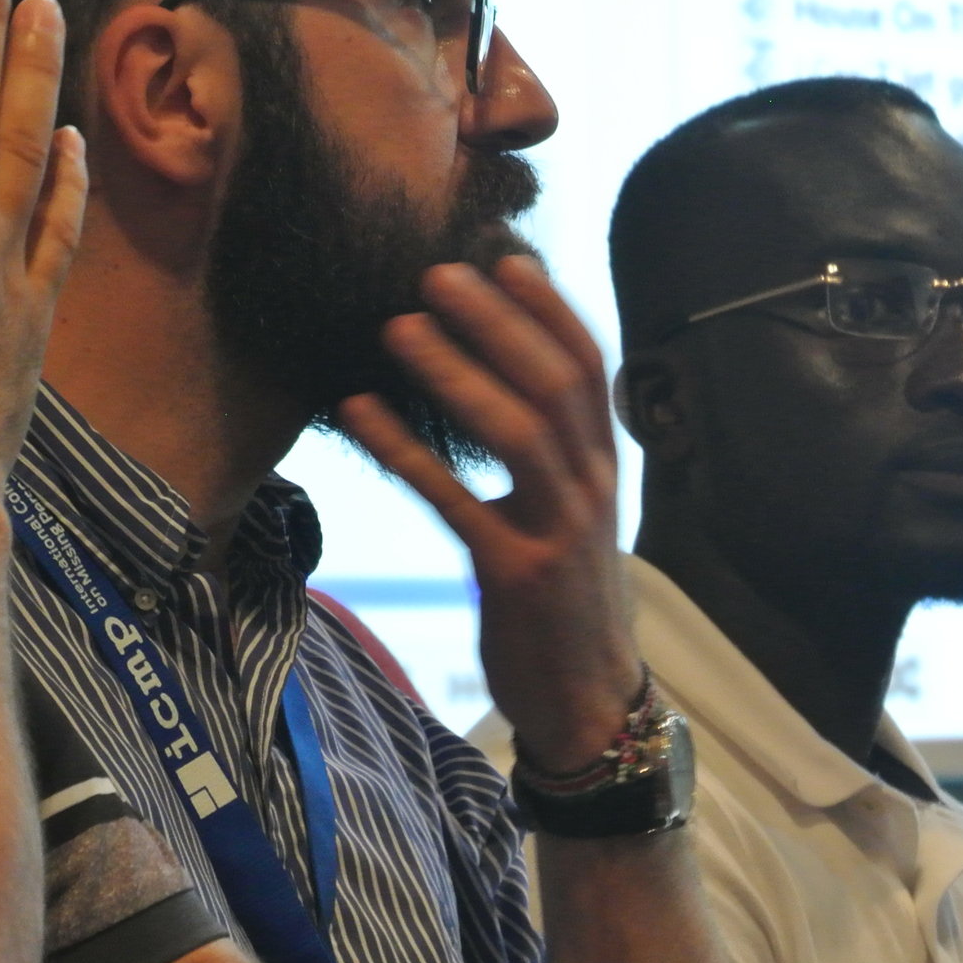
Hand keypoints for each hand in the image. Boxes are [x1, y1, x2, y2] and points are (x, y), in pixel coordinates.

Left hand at [339, 258, 640, 770]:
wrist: (588, 705)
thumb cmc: (566, 606)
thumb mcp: (572, 520)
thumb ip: (551, 458)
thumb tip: (503, 385)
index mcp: (603, 469)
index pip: (588, 366)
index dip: (549, 307)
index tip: (504, 257)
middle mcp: (590, 490)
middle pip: (551, 382)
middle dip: (495, 321)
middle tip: (435, 273)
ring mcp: (557, 532)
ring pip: (515, 430)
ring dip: (455, 370)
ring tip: (397, 326)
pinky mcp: (514, 575)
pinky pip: (454, 501)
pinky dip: (404, 451)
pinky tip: (358, 412)